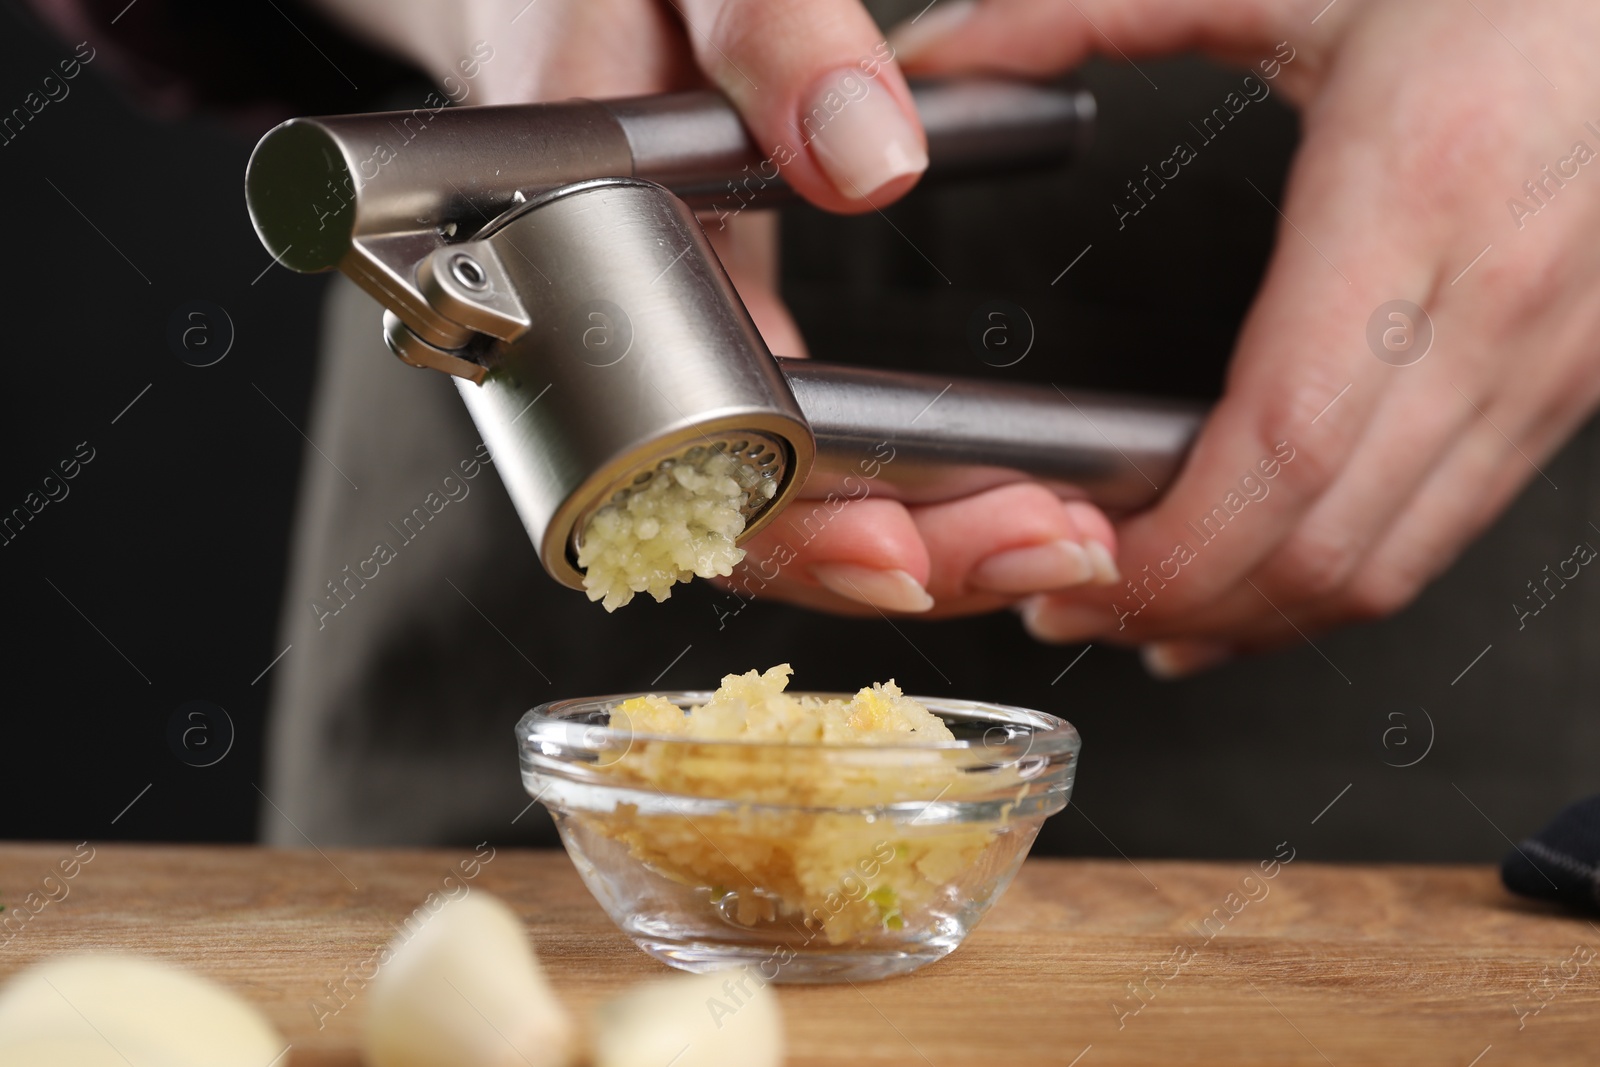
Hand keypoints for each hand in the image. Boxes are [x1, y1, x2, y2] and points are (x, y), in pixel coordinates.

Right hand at [309, 0, 1125, 615]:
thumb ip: (767, 35)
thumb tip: (871, 158)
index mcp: (560, 268)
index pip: (659, 459)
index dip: (779, 526)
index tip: (899, 555)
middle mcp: (604, 345)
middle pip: (728, 523)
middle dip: (883, 558)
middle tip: (1037, 549)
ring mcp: (663, 358)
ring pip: (769, 511)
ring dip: (909, 540)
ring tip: (1044, 537)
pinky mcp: (717, 345)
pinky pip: (794, 457)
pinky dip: (892, 487)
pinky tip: (990, 492)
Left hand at [892, 0, 1599, 669]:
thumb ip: (1088, 15)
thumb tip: (945, 54)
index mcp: (1408, 196)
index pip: (1280, 445)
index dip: (1176, 545)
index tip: (1080, 561)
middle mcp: (1492, 301)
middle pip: (1324, 542)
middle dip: (1184, 604)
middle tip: (1076, 601)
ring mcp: (1547, 359)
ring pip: (1390, 566)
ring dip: (1257, 617)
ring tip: (1147, 610)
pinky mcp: (1570, 383)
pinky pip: (1443, 534)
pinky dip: (1337, 585)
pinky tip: (1262, 588)